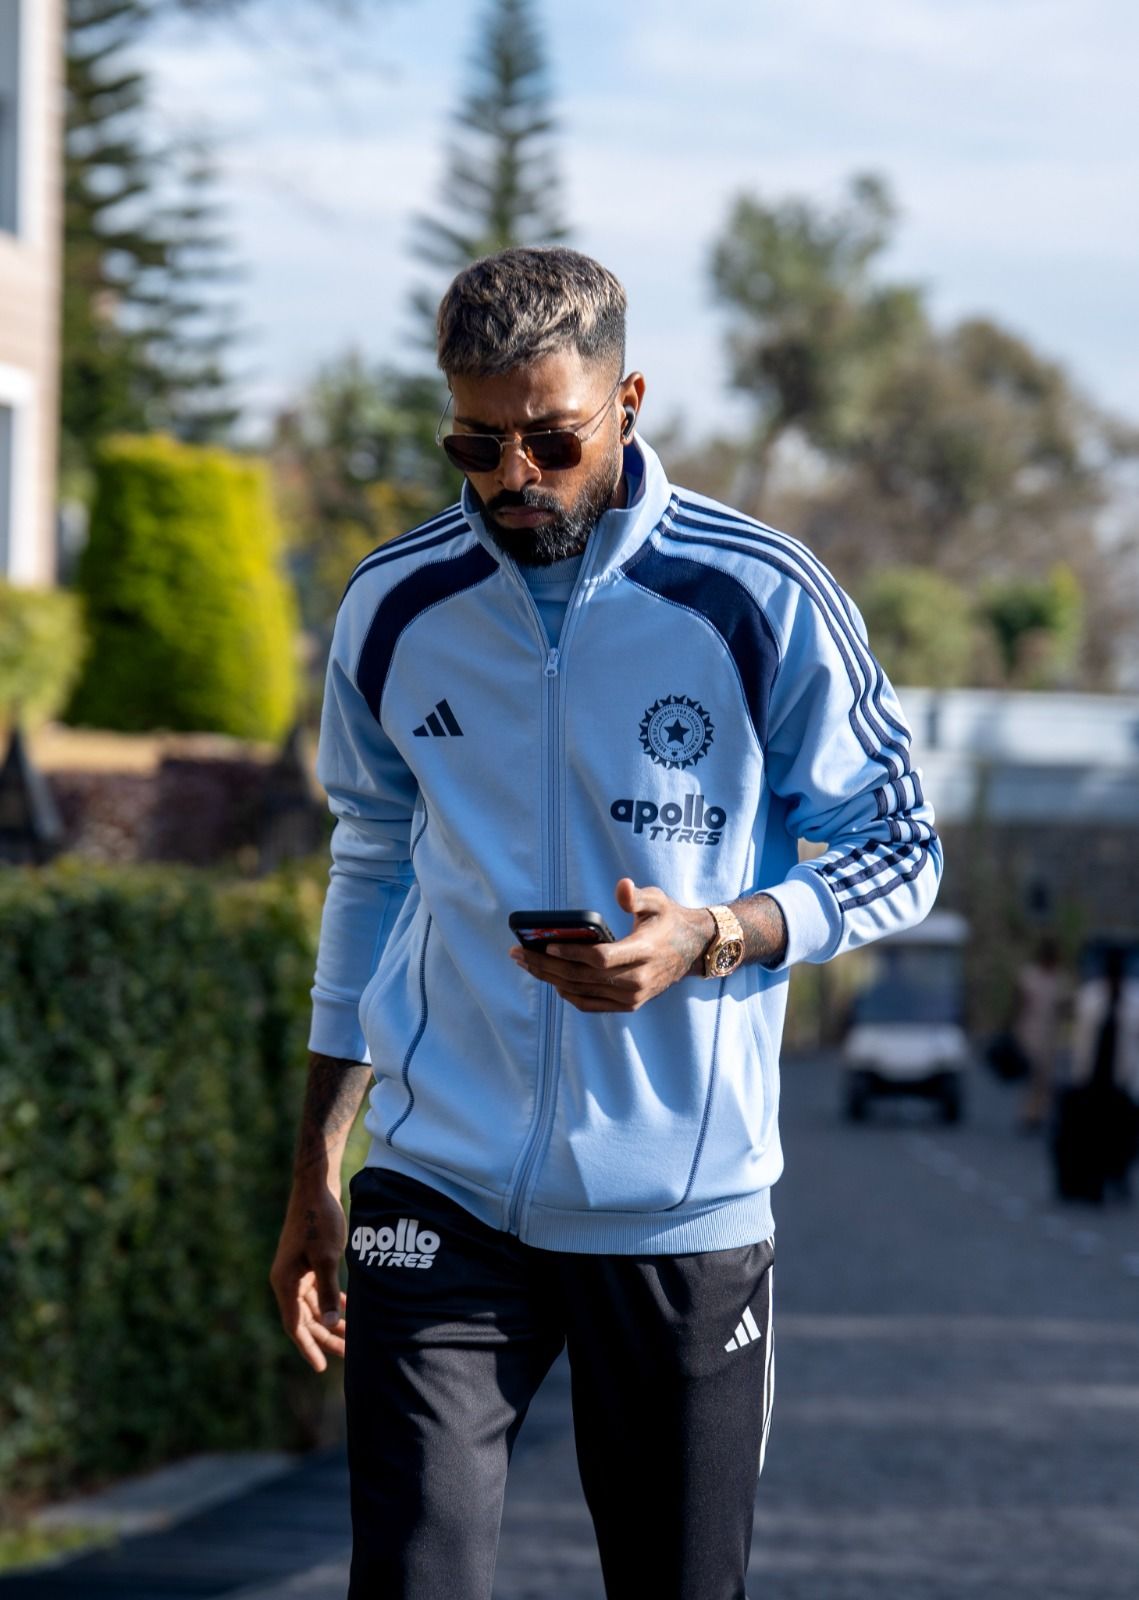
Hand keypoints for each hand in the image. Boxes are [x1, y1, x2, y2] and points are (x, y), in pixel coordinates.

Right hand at [269, 1182, 348, 1372]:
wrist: (316, 1187)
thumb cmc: (320, 1220)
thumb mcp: (327, 1258)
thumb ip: (328, 1292)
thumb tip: (330, 1325)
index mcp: (285, 1282)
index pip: (295, 1325)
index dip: (309, 1348)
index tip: (322, 1368)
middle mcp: (287, 1280)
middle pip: (305, 1319)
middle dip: (326, 1337)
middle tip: (349, 1354)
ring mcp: (296, 1270)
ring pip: (313, 1306)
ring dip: (331, 1320)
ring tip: (353, 1336)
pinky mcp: (307, 1261)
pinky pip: (318, 1291)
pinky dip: (332, 1301)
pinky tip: (350, 1309)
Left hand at [509, 878, 713, 1012]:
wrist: (692, 950)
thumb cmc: (668, 920)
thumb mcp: (657, 901)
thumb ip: (637, 896)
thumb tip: (621, 886)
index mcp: (644, 951)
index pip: (600, 958)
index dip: (570, 954)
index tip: (545, 945)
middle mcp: (637, 979)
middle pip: (582, 977)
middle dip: (546, 966)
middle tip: (519, 953)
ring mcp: (633, 996)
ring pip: (582, 992)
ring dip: (550, 979)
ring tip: (527, 964)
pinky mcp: (629, 1005)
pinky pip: (590, 1004)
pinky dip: (568, 994)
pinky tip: (551, 980)